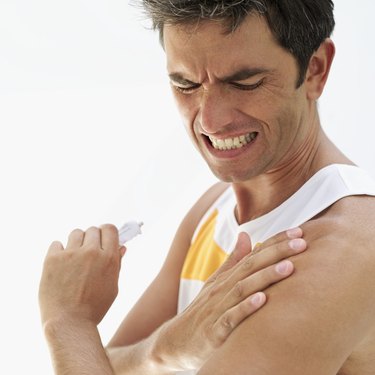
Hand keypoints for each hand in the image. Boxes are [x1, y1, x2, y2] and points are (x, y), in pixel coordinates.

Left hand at [39, 224, 125, 326]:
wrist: (68, 324)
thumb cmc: (94, 308)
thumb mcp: (113, 287)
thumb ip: (117, 264)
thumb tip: (121, 248)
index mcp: (108, 258)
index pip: (110, 229)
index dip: (107, 232)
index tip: (103, 238)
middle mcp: (91, 252)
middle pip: (93, 230)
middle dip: (92, 239)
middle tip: (88, 253)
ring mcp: (71, 254)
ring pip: (76, 233)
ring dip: (76, 242)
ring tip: (74, 259)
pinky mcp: (52, 259)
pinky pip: (57, 243)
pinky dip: (59, 251)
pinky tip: (61, 265)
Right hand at [157, 228, 306, 369]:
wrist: (176, 340)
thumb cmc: (202, 310)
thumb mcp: (215, 282)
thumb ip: (232, 260)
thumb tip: (246, 235)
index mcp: (226, 277)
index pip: (253, 254)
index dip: (275, 242)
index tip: (298, 232)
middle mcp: (222, 289)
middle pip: (250, 266)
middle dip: (276, 253)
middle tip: (301, 243)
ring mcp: (217, 309)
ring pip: (242, 289)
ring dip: (265, 277)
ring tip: (288, 267)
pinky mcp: (213, 332)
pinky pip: (230, 319)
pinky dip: (245, 309)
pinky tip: (262, 301)